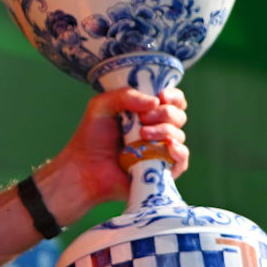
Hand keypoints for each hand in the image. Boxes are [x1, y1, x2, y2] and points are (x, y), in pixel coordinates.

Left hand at [36, 87, 188, 223]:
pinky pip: (182, 161)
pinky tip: (168, 146)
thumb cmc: (91, 137)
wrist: (84, 168)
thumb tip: (156, 102)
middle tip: (143, 119)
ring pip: (179, 136)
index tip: (161, 95)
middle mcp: (157, 131)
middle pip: (178, 116)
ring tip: (142, 134)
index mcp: (146, 113)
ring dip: (164, 131)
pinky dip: (179, 152)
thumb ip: (126, 95)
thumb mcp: (102, 106)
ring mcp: (160, 151)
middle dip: (165, 113)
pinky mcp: (162, 171)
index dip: (173, 96)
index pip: (172, 101)